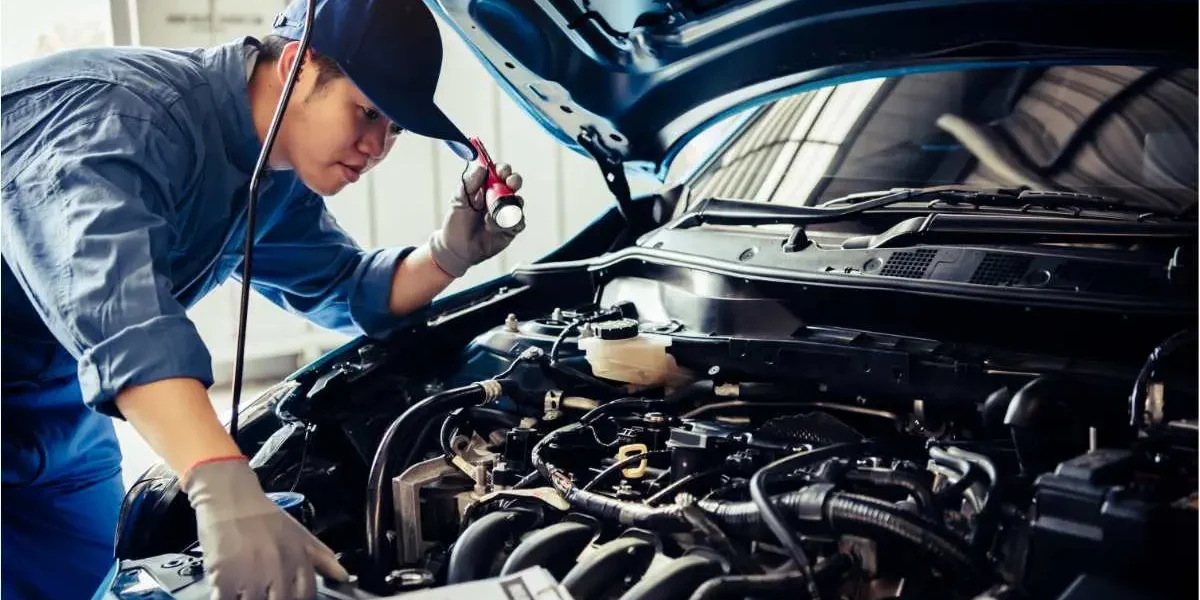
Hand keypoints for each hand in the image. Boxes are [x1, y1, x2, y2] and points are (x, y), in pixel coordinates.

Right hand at [184, 457, 349, 598]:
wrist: (230, 497)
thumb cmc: (264, 516)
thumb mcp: (299, 534)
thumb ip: (322, 558)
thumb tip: (343, 577)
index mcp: (298, 559)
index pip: (306, 595)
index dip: (297, 598)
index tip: (286, 593)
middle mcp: (278, 568)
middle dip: (273, 599)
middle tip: (265, 591)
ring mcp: (251, 575)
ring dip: (249, 599)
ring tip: (246, 591)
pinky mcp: (223, 578)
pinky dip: (228, 598)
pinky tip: (228, 591)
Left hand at [428, 163, 524, 277]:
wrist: (457, 248)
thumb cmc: (456, 223)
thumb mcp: (459, 200)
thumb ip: (469, 183)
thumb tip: (481, 168)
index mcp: (487, 188)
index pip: (500, 173)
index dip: (503, 169)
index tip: (501, 170)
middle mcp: (499, 198)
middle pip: (514, 184)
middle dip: (514, 180)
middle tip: (510, 183)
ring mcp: (507, 213)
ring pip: (519, 202)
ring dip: (508, 205)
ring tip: (489, 216)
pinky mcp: (511, 229)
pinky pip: (519, 222)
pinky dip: (509, 222)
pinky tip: (494, 227)